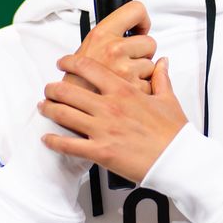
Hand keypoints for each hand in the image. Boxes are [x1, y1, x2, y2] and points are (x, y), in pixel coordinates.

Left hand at [39, 55, 187, 182]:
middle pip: (69, 90)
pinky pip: (69, 145)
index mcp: (124, 91)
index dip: (71, 62)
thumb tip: (162, 62)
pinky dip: (54, 141)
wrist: (179, 160)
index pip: (89, 68)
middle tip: (48, 88)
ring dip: (49, 109)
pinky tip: (47, 138)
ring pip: (64, 114)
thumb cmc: (174, 133)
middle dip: (53, 88)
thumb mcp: (168, 100)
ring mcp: (103, 130)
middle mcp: (109, 107)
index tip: (63, 62)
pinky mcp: (100, 152)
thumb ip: (161, 79)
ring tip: (43, 107)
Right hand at [64, 0, 157, 92]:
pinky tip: (125, 91)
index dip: (142, 21)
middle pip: (150, 42)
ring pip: (151, 66)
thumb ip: (112, 36)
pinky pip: (151, 85)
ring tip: (122, 78)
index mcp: (102, 34)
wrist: (69, 106)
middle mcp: (114, 49)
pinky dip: (142, 90)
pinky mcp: (133, 89)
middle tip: (126, 61)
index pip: (136, 10)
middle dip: (142, 53)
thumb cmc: (78, 78)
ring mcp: (124, 70)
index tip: (139, 29)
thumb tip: (136, 30)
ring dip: (141, 73)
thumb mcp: (90, 46)